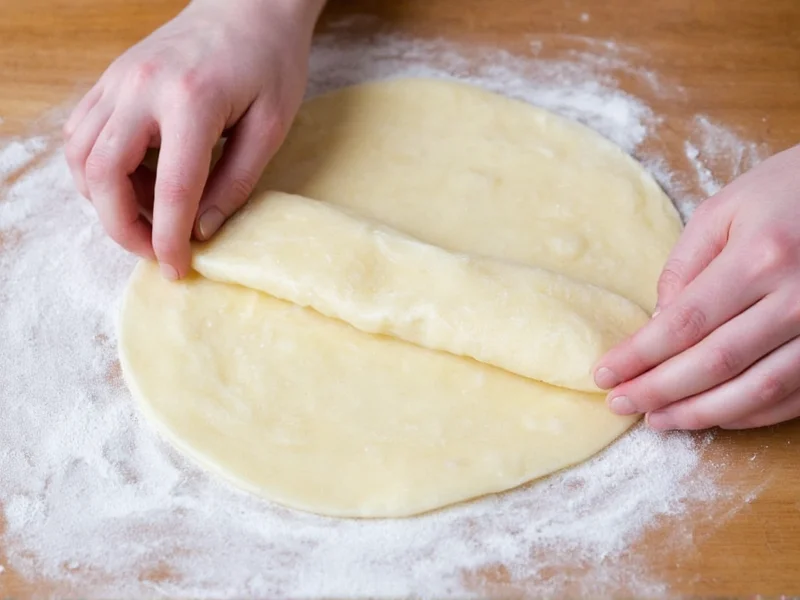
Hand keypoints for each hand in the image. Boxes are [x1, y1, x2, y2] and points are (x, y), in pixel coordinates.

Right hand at [63, 0, 323, 278]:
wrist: (248, 5)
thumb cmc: (270, 62)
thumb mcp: (270, 126)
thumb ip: (235, 182)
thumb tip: (202, 230)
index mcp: (192, 102)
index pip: (171, 190)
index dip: (169, 241)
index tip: (177, 271)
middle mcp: (142, 89)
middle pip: (103, 176)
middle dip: (122, 228)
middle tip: (154, 250)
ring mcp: (118, 80)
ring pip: (82, 157)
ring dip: (107, 199)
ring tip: (151, 211)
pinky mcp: (110, 79)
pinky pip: (82, 133)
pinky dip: (98, 169)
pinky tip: (135, 179)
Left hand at [594, 143, 799, 429]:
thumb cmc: (785, 193)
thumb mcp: (724, 211)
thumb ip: (685, 266)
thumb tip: (658, 323)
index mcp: (760, 257)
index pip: (685, 323)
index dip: (640, 356)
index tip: (605, 374)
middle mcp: (796, 299)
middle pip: (715, 362)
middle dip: (659, 391)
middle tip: (619, 403)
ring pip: (756, 390)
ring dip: (700, 413)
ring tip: (657, 420)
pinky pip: (793, 396)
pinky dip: (750, 414)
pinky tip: (713, 416)